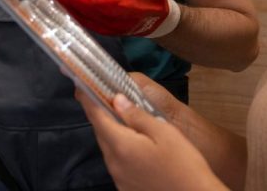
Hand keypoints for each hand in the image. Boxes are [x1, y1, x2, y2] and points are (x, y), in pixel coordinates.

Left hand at [45, 0, 178, 35]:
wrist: (150, 22)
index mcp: (132, 11)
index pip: (115, 7)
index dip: (105, 1)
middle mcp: (115, 22)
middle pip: (91, 12)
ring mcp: (104, 27)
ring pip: (81, 16)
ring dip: (65, 2)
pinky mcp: (95, 26)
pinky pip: (78, 18)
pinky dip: (66, 7)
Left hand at [76, 88, 223, 190]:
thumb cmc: (184, 164)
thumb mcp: (164, 132)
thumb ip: (137, 115)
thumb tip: (116, 100)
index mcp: (120, 145)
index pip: (96, 117)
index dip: (87, 99)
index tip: (81, 86)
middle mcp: (114, 163)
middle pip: (101, 133)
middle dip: (102, 115)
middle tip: (107, 99)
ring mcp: (118, 178)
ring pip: (109, 149)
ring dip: (112, 133)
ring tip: (124, 121)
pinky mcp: (125, 188)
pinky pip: (117, 164)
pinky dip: (120, 151)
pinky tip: (136, 147)